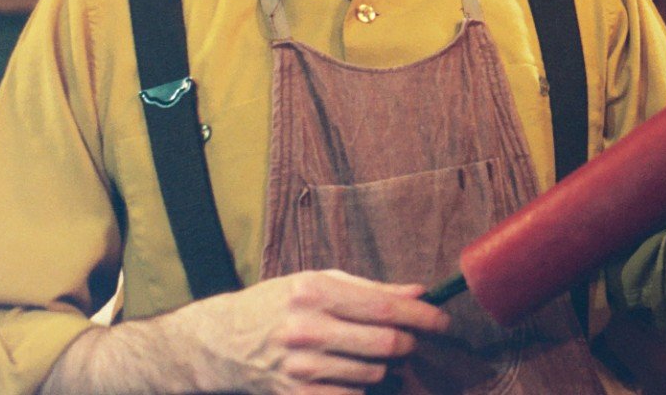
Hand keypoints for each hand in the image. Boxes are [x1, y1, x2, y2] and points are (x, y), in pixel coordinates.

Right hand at [167, 269, 450, 393]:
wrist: (222, 342)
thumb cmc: (278, 304)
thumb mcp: (319, 282)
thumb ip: (372, 289)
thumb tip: (419, 292)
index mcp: (315, 292)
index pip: (387, 307)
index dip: (423, 316)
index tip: (443, 321)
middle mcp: (307, 329)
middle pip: (386, 344)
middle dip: (410, 343)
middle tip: (412, 340)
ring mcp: (300, 367)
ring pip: (373, 374)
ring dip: (385, 367)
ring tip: (372, 355)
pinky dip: (362, 388)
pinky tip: (352, 374)